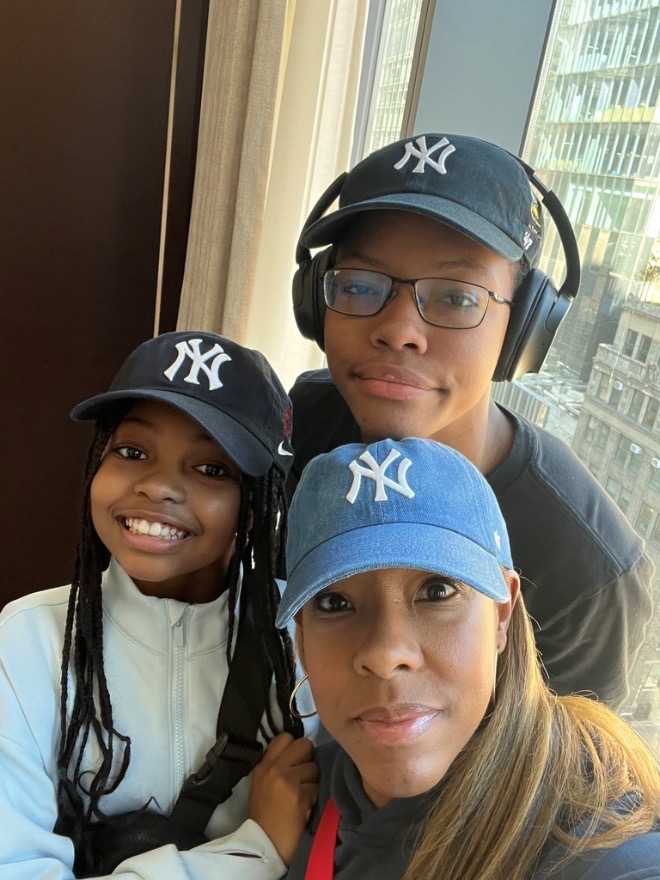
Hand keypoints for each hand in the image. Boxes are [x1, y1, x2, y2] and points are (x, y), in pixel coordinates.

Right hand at [249, 732, 318, 864]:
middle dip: (308, 758)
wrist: (266, 845)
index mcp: (262, 765)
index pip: (285, 736)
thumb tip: (297, 752)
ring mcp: (287, 781)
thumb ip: (276, 765)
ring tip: (302, 794)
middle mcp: (273, 769)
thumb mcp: (262, 784)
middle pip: (304, 744)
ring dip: (312, 780)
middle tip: (303, 775)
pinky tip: (305, 806)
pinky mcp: (300, 795)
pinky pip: (317, 786)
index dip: (294, 746)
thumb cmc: (265, 815)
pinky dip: (314, 796)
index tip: (295, 760)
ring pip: (314, 767)